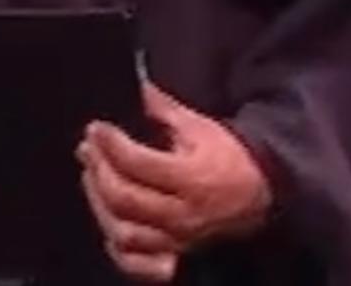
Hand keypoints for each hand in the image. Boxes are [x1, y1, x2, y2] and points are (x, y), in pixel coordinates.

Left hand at [75, 81, 272, 281]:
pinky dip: (117, 247)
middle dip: (99, 169)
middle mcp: (183, 215)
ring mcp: (177, 241)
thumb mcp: (201, 128)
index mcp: (192, 180)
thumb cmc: (228, 158)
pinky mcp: (174, 256)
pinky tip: (108, 221)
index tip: (96, 128)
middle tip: (89, 148)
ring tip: (93, 176)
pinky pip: (137, 264)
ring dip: (99, 203)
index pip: (137, 163)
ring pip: (123, 231)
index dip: (110, 144)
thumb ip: (165, 110)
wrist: (260, 195)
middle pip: (123, 197)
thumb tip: (140, 85)